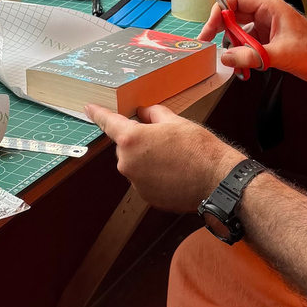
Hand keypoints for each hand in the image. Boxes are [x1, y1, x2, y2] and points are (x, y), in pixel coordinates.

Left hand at [84, 103, 242, 213]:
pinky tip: (175, 173)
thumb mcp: (176, 121)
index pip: (109, 123)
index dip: (98, 114)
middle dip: (139, 142)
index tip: (89, 109)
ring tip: (174, 159)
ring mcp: (136, 182)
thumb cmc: (198, 148)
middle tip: (164, 139)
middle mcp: (127, 163)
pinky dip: (155, 176)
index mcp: (131, 139)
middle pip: (125, 147)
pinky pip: (145, 180)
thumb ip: (153, 115)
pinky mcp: (146, 197)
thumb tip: (144, 113)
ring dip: (147, 160)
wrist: (217, 180)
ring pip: (136, 165)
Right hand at [200, 0, 306, 81]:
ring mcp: (267, 27)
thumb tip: (228, 57)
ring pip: (240, 30)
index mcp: (271, 7)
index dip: (220, 11)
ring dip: (232, 43)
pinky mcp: (268, 40)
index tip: (211, 27)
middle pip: (235, 14)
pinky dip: (241, 52)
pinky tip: (241, 63)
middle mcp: (267, 14)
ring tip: (229, 57)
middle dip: (221, 28)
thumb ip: (251, 56)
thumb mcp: (279, 54)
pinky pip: (247, 42)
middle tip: (209, 41)